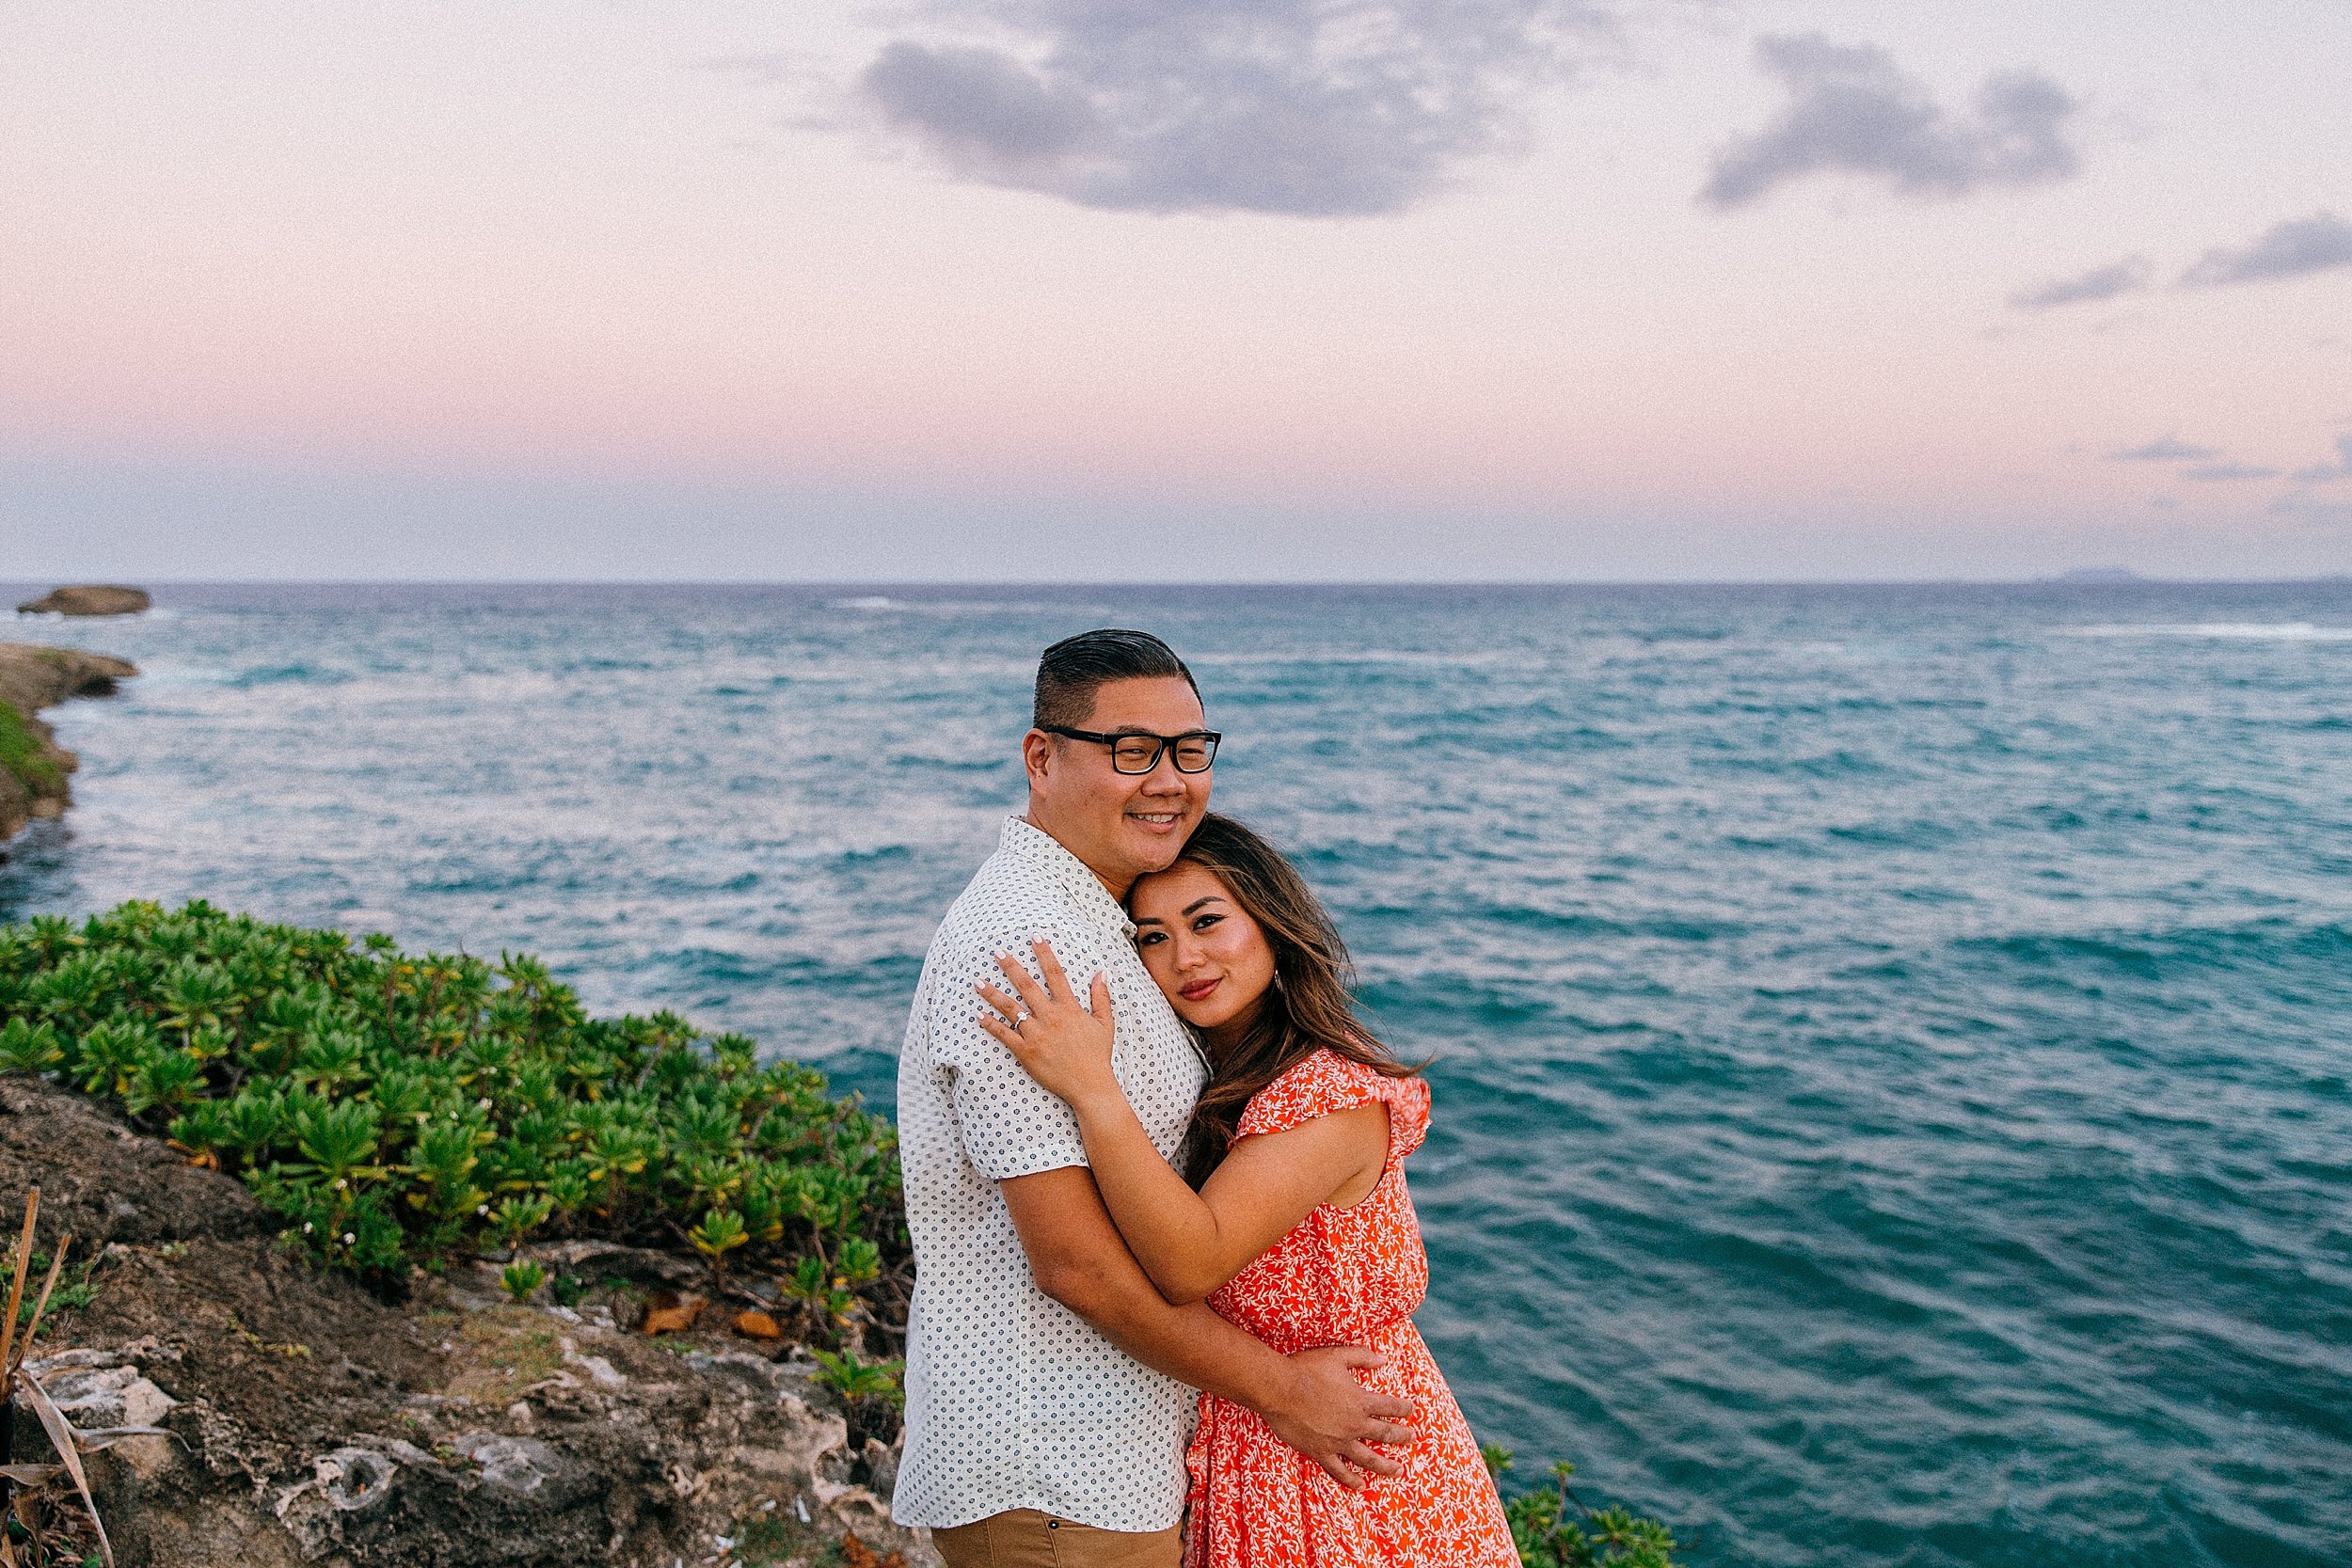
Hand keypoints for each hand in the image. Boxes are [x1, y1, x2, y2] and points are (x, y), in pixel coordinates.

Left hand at [976, 940, 1120, 1106]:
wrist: (1090, 1086)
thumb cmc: (1098, 1055)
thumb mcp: (1105, 1023)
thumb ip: (1101, 996)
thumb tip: (1101, 972)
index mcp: (1069, 1008)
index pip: (1055, 974)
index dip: (1044, 953)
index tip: (1034, 937)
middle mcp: (1050, 1017)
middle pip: (1027, 986)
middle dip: (1011, 967)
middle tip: (997, 952)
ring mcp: (1036, 1034)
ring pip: (1010, 1008)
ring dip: (992, 994)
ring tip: (977, 982)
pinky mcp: (1026, 1052)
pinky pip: (1004, 1035)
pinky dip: (990, 1025)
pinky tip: (978, 1015)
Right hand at [1258, 1345, 1414, 1488]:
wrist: (1279, 1389)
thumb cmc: (1307, 1369)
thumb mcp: (1338, 1355)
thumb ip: (1362, 1357)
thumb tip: (1383, 1359)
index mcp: (1360, 1401)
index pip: (1390, 1406)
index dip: (1403, 1408)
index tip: (1411, 1410)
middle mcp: (1354, 1424)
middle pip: (1385, 1433)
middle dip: (1401, 1436)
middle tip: (1411, 1439)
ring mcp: (1338, 1441)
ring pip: (1368, 1458)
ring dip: (1385, 1466)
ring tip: (1397, 1470)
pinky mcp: (1321, 1452)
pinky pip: (1339, 1470)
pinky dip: (1350, 1480)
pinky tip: (1360, 1485)